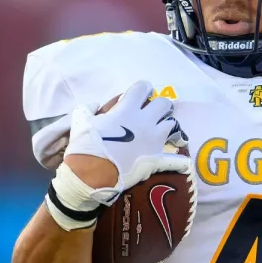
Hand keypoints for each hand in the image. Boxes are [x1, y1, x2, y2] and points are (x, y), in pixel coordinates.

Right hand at [62, 80, 189, 199]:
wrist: (92, 174)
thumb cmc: (86, 146)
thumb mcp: (80, 121)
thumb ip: (87, 108)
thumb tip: (94, 104)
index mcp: (127, 110)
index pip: (142, 88)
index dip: (142, 89)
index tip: (139, 94)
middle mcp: (145, 121)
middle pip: (163, 104)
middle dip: (159, 105)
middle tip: (152, 112)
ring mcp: (154, 140)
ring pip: (171, 124)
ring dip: (166, 125)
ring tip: (159, 130)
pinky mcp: (157, 159)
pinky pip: (176, 159)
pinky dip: (178, 159)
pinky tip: (181, 159)